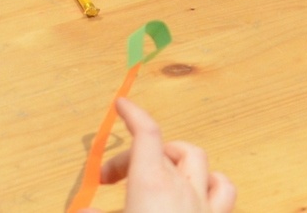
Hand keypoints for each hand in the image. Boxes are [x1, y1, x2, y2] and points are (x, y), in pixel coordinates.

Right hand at [85, 98, 235, 212]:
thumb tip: (82, 210)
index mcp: (152, 185)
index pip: (146, 134)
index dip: (134, 114)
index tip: (121, 104)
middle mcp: (182, 187)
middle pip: (162, 149)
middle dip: (134, 155)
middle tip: (109, 179)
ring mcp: (204, 202)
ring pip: (196, 159)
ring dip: (175, 159)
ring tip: (154, 175)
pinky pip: (223, 187)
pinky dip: (209, 180)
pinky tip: (196, 190)